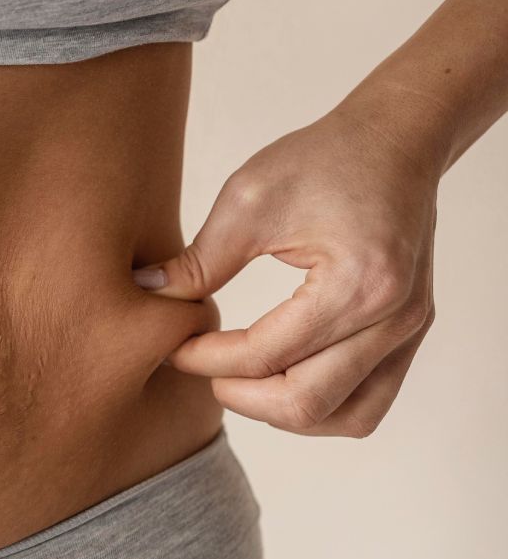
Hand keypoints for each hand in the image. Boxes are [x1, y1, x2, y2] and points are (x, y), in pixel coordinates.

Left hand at [133, 106, 437, 437]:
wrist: (393, 141)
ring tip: (238, 377)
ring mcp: (410, 331)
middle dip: (238, 394)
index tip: (174, 345)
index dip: (208, 359)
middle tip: (200, 365)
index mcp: (357, 284)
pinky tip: (278, 378)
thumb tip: (147, 293)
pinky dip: (321, 406)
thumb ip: (198, 260)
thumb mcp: (248, 200)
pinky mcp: (411, 335)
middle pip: (305, 402)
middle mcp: (395, 319)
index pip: (267, 355)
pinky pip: (368, 403)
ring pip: (344, 418)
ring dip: (280, 411)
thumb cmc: (321, 160)